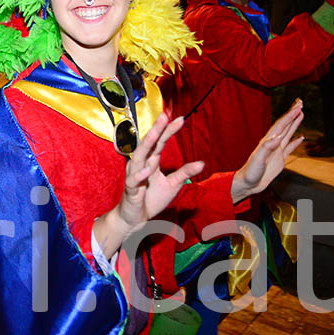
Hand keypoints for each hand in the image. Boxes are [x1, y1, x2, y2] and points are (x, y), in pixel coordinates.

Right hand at [94, 114, 203, 258]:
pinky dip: (140, 174)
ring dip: (147, 145)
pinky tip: (149, 168)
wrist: (135, 218)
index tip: (180, 118)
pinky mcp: (131, 189)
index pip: (160, 142)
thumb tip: (202, 162)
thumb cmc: (150, 198)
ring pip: (139, 157)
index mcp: (151, 161)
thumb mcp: (172, 184)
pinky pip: (134, 180)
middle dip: (156, 130)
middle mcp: (141, 164)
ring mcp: (134, 175)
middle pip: (149, 144)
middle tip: (165, 116)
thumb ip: (184, 172)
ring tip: (155, 133)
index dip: (169, 131)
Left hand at [231, 99, 303, 202]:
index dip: (290, 116)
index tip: (298, 107)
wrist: (248, 184)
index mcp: (267, 142)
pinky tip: (301, 138)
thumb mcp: (258, 160)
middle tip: (300, 103)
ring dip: (294, 123)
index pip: (281, 126)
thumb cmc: (250, 172)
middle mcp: (272, 144)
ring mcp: (276, 151)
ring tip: (301, 113)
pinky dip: (296, 142)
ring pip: (288, 133)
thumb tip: (277, 137)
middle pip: (285, 125)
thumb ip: (267, 148)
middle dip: (292, 114)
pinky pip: (290, 148)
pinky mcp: (279, 159)